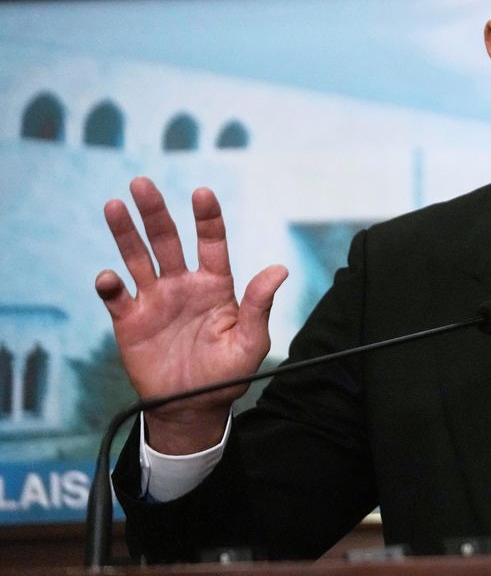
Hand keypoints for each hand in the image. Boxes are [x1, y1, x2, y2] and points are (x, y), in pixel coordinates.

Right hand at [95, 177, 287, 453]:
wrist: (193, 408)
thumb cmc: (228, 374)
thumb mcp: (251, 341)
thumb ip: (259, 305)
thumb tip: (279, 269)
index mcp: (215, 285)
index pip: (211, 242)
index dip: (207, 217)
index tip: (201, 193)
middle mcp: (183, 284)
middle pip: (166, 240)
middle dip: (155, 212)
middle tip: (142, 183)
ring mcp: (155, 300)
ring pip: (136, 258)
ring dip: (125, 233)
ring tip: (115, 206)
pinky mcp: (130, 321)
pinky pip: (116, 297)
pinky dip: (110, 285)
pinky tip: (109, 278)